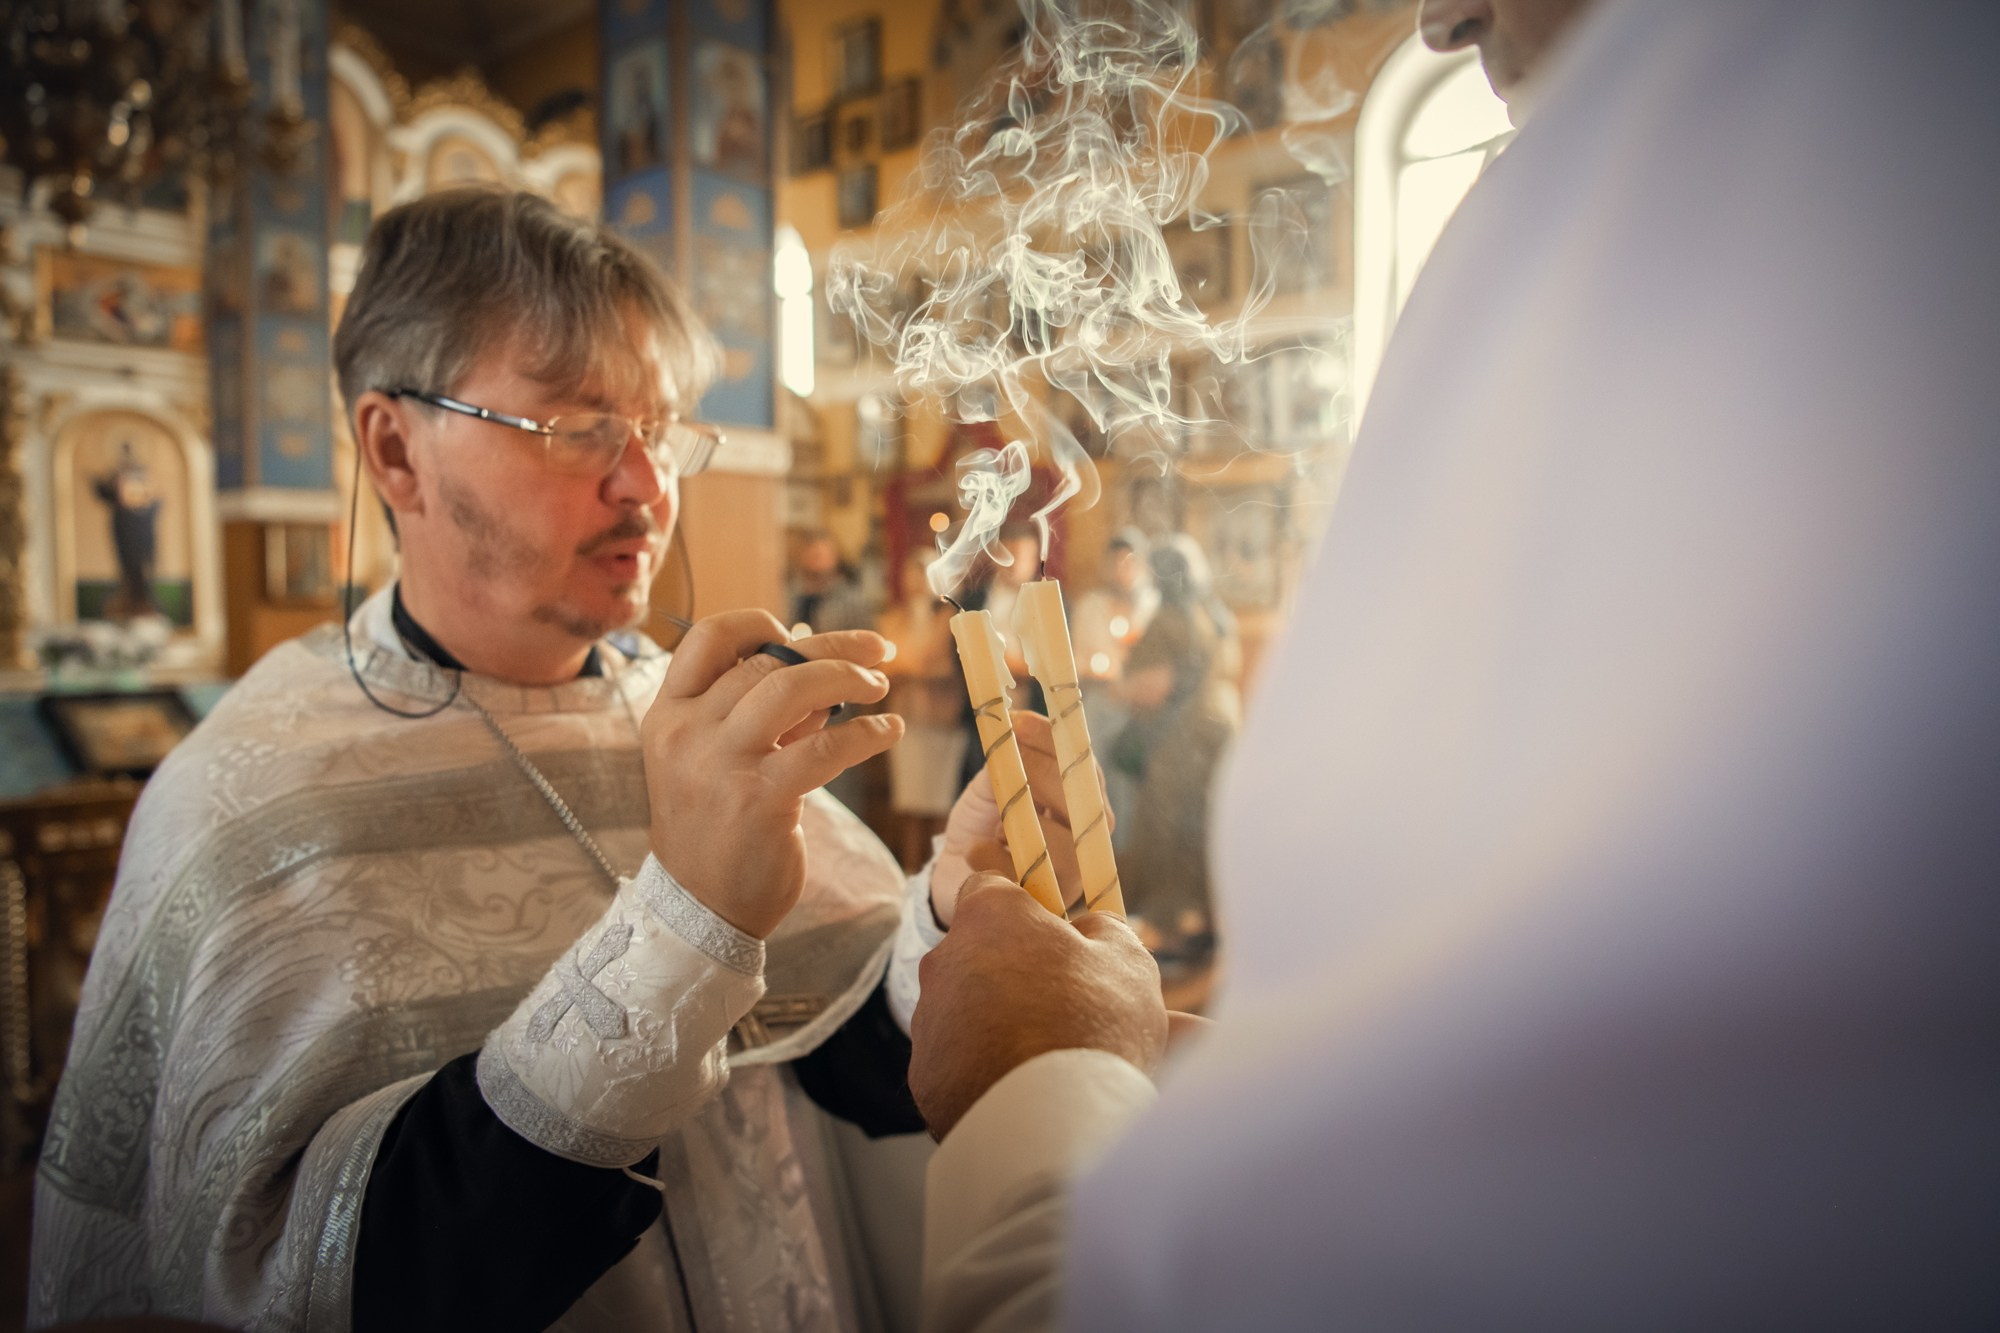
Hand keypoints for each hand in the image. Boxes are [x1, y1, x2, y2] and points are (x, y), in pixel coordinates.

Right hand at [642, 609, 901, 937]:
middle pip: (767, 660)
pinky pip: (825, 748)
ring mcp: (720, 765)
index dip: (760, 622)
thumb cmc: (718, 826)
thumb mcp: (720, 757)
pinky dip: (866, 733)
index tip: (802, 632)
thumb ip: (763, 709)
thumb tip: (817, 654)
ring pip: (792, 689)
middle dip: (833, 647)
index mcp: (669, 714)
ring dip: (849, 677)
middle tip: (878, 651)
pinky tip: (887, 732)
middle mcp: (687, 732)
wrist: (701, 908)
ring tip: (880, 687)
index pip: (708, 638)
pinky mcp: (759, 801)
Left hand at [909, 875, 1166, 1139]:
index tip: (1053, 936)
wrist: (1049, 1124)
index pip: (991, 887)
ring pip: (970, 1011)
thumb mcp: (1127, 962)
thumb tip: (1090, 929)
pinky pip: (960, 1063)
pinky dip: (987, 1072)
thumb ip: (1106, 931)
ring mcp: (929, 1020)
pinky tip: (1026, 1092)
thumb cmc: (1092, 1027)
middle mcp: (945, 961)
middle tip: (1066, 1008)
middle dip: (1017, 974)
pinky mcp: (925, 1077)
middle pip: (982, 956)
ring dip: (1002, 1025)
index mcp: (990, 917)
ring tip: (1053, 1060)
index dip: (1025, 910)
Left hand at [930, 712, 1109, 925]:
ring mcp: (1074, 873)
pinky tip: (980, 855)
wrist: (955, 877)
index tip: (1017, 721)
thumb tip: (1008, 737)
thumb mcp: (986, 791)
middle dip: (1042, 774)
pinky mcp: (1051, 903)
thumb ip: (1001, 767)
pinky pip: (1028, 877)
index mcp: (1079, 799)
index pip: (1082, 764)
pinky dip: (994, 858)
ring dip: (1018, 824)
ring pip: (1064, 845)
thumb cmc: (980, 827)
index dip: (1052, 740)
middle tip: (1004, 758)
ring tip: (992, 827)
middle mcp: (1088, 835)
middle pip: (1085, 802)